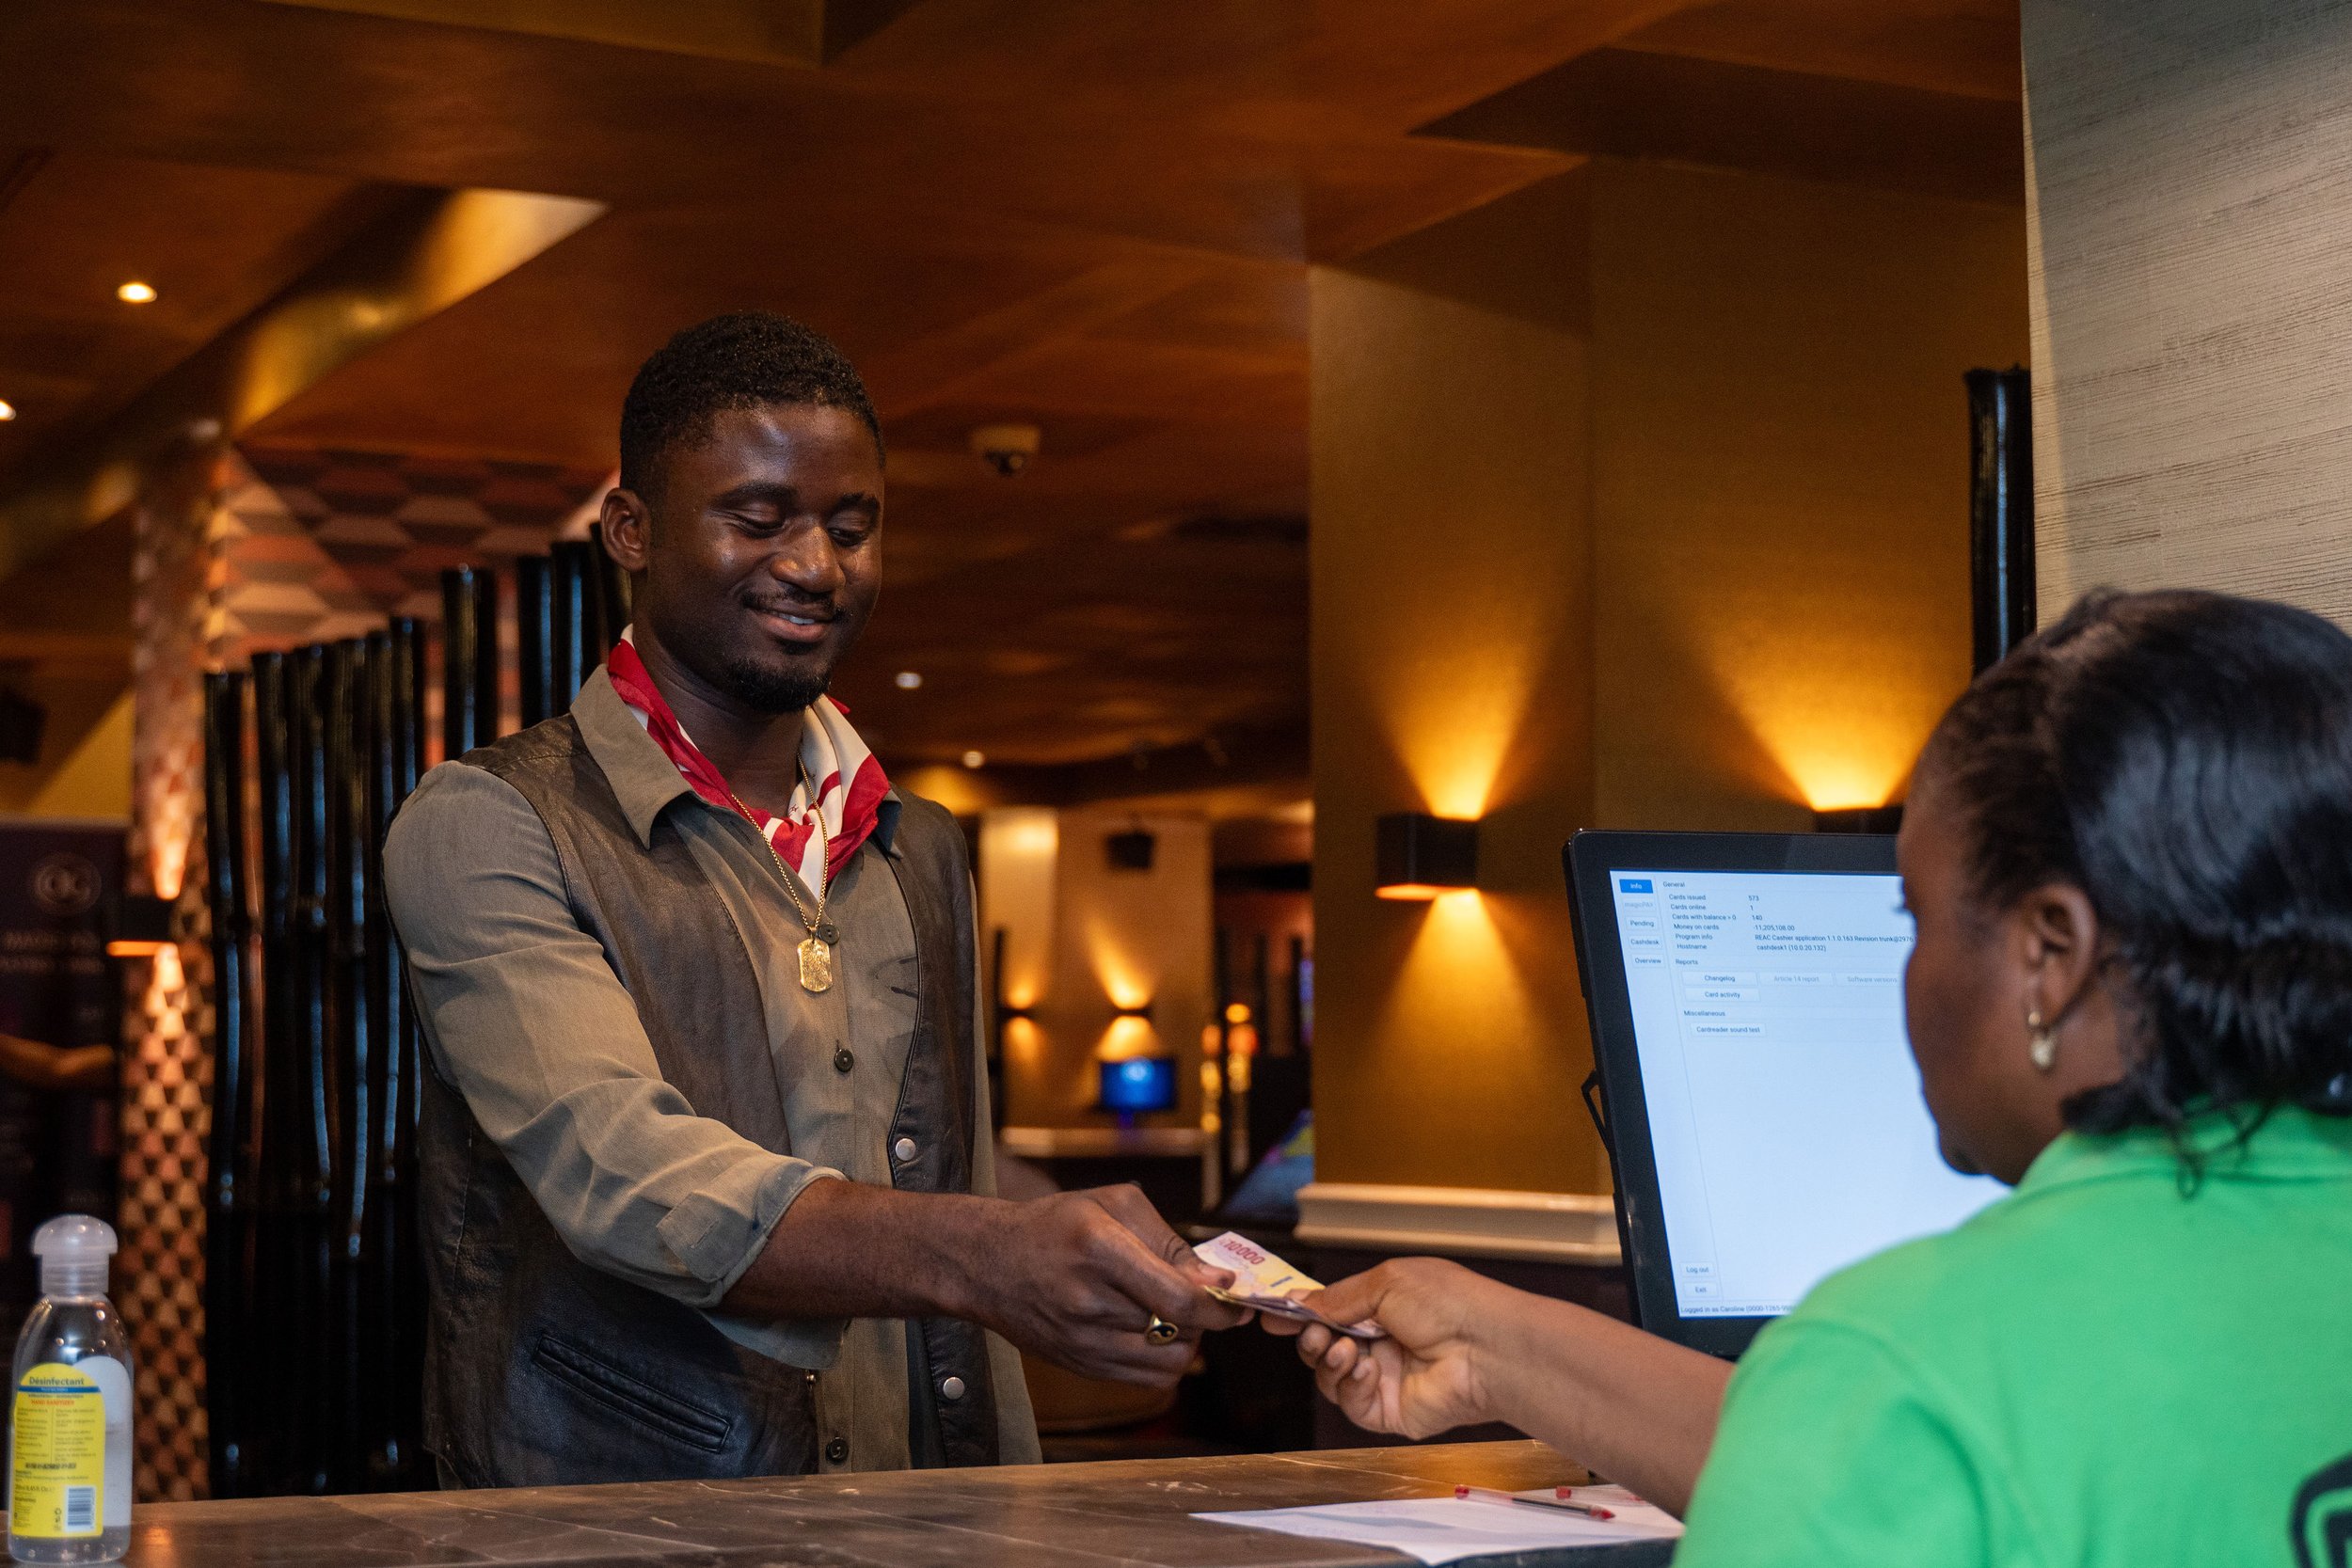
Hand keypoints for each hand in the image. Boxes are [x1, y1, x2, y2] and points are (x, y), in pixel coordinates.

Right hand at [968, 1185, 1248, 1386]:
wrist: (987, 1262)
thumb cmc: (1057, 1225)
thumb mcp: (1112, 1206)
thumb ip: (1170, 1242)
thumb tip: (1217, 1282)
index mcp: (1100, 1249)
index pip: (1180, 1299)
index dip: (1219, 1305)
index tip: (1234, 1294)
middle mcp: (1089, 1301)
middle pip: (1179, 1332)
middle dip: (1203, 1317)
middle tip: (1200, 1296)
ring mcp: (1082, 1342)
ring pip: (1168, 1362)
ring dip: (1185, 1341)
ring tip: (1172, 1314)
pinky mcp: (1080, 1366)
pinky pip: (1146, 1380)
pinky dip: (1162, 1360)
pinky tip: (1151, 1331)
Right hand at [1269, 1258, 1499, 1438]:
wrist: (1485, 1347)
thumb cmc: (1447, 1303)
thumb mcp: (1386, 1283)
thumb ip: (1338, 1298)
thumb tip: (1296, 1302)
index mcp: (1383, 1308)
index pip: (1332, 1314)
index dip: (1303, 1316)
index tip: (1273, 1315)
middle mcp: (1381, 1345)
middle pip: (1324, 1349)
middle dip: (1312, 1340)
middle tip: (1316, 1334)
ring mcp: (1384, 1380)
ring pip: (1331, 1378)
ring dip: (1329, 1362)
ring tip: (1345, 1351)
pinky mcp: (1389, 1412)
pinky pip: (1351, 1405)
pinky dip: (1350, 1386)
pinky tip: (1365, 1370)